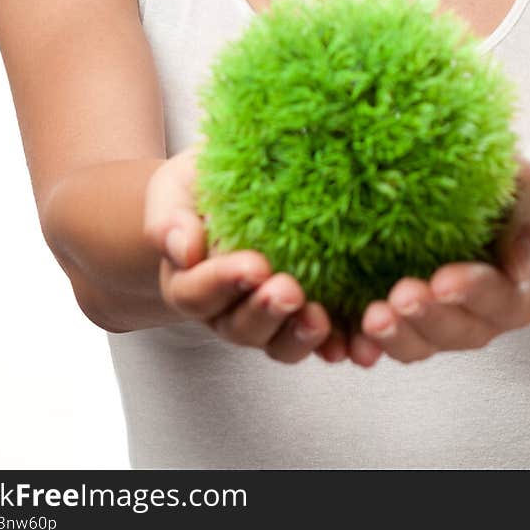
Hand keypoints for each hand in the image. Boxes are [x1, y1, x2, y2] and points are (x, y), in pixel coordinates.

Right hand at [143, 144, 351, 365]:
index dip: (224, 283)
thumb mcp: (176, 188)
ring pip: (280, 344)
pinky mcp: (306, 316)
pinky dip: (340, 344)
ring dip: (300, 336)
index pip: (198, 293)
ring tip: (320, 318)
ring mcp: (268, 319)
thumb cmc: (200, 185)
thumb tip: (183, 248)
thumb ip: (171, 218)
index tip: (253, 265)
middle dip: (266, 312)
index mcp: (191, 281)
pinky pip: (323, 340)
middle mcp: (226, 310)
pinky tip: (359, 343)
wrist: (230, 189)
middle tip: (289, 290)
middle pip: (240, 328)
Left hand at [347, 157, 529, 366]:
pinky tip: (344, 338)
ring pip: (418, 345)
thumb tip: (523, 262)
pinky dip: (364, 344)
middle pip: (456, 333)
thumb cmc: (512, 195)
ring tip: (371, 318)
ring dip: (394, 336)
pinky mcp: (404, 320)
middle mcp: (480, 319)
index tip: (443, 281)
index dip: (472, 293)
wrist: (488, 205)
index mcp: (517, 291)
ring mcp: (439, 324)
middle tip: (400, 297)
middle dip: (427, 318)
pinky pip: (383, 341)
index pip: (500, 299)